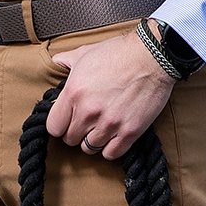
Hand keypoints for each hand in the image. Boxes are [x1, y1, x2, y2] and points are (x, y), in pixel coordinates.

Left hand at [46, 28, 175, 159]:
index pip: (53, 127)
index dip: (59, 124)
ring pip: (89, 148)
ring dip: (93, 140)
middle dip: (76, 132)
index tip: (67, 120)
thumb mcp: (86, 52)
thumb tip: (57, 62)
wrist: (152, 56)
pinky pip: (111, 154)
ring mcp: (109, 124)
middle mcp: (88, 112)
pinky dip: (110, 148)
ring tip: (99, 128)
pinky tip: (113, 136)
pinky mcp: (130, 131)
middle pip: (70, 139)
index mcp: (73, 93)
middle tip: (85, 122)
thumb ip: (67, 61)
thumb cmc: (119, 52)